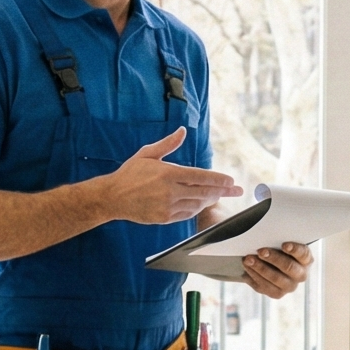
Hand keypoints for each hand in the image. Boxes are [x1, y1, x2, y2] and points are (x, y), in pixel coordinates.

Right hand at [107, 131, 241, 224]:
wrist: (113, 197)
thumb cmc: (130, 173)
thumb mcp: (147, 154)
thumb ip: (168, 144)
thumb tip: (183, 131)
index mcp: (168, 173)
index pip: (201, 176)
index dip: (218, 179)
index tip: (231, 181)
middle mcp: (170, 191)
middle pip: (204, 192)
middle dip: (223, 191)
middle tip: (236, 190)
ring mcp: (168, 206)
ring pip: (197, 204)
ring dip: (210, 200)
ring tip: (219, 195)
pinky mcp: (164, 218)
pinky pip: (187, 214)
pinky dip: (197, 209)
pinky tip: (202, 204)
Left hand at [239, 241, 310, 298]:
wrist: (272, 264)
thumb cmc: (278, 249)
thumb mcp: (281, 242)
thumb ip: (278, 240)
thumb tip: (265, 236)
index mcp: (306, 260)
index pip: (303, 254)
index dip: (294, 250)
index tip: (284, 245)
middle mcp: (301, 275)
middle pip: (289, 267)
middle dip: (273, 259)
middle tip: (260, 251)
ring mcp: (289, 286)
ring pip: (275, 279)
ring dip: (260, 268)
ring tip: (247, 260)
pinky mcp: (277, 294)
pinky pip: (265, 287)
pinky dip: (253, 277)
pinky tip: (246, 270)